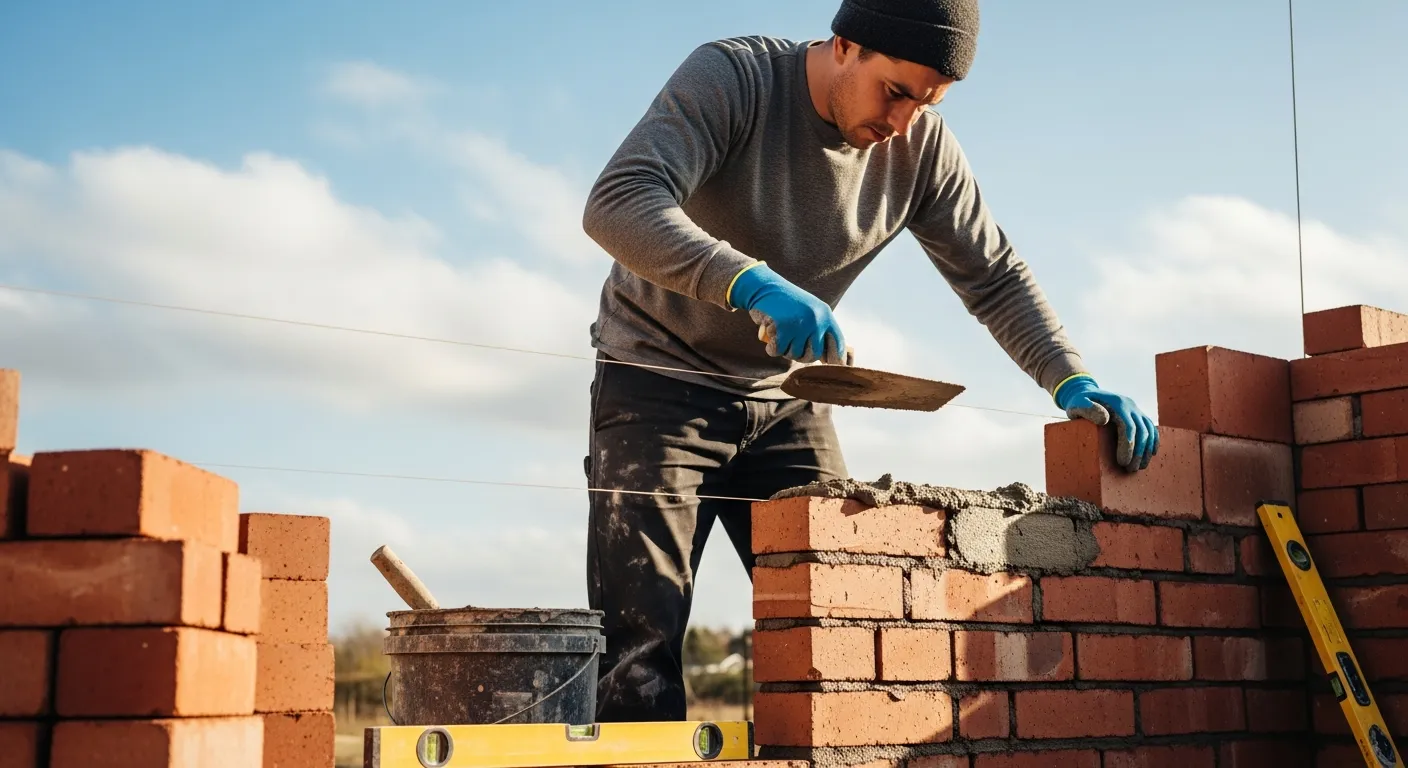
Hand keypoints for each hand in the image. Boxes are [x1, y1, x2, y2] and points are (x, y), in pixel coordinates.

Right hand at [728, 263, 845, 363]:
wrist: (764, 286)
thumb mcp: (809, 311)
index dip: (835, 359)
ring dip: (784, 349)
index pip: (838, 344)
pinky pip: (778, 351)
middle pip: (813, 355)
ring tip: (780, 334)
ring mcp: (800, 324)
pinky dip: (772, 348)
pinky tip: (770, 337)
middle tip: (791, 345)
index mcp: (825, 315)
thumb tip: (828, 359)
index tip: (829, 367)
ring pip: (794, 354)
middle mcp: (816, 320)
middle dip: (801, 355)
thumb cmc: (786, 302)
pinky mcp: (783, 328)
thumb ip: (819, 329)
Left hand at [1055, 375, 1158, 470]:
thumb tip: (1105, 419)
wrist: (1085, 391)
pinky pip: (1150, 427)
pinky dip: (1153, 440)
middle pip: (1141, 431)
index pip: (1128, 427)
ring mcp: (1135, 409)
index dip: (1128, 446)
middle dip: (1138, 452)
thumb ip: (1088, 409)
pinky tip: (1151, 454)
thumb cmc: (1078, 401)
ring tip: (1139, 467)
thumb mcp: (1077, 404)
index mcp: (1117, 404)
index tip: (1123, 462)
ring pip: (1149, 430)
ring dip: (1147, 450)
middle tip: (1131, 469)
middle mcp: (1130, 405)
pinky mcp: (1137, 414)